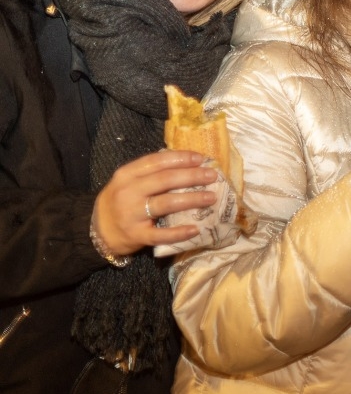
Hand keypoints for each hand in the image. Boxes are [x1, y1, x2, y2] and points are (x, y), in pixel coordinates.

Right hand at [92, 150, 218, 257]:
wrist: (95, 231)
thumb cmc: (119, 202)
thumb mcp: (127, 181)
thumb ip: (150, 172)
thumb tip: (188, 163)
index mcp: (127, 174)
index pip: (157, 161)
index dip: (181, 158)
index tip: (201, 158)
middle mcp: (128, 192)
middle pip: (165, 180)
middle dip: (192, 176)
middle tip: (212, 175)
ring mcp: (131, 214)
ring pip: (166, 203)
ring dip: (192, 199)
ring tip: (211, 197)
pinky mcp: (136, 235)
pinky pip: (161, 234)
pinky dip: (179, 232)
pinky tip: (196, 229)